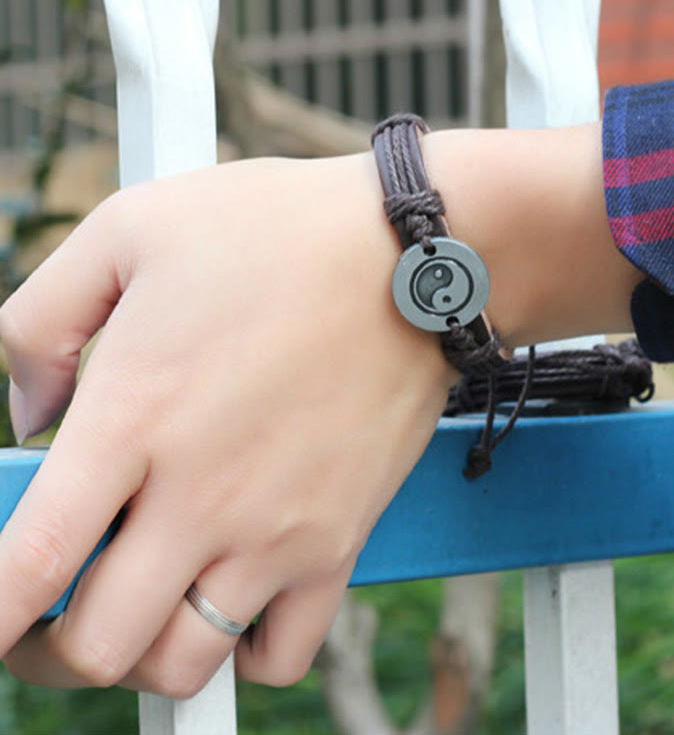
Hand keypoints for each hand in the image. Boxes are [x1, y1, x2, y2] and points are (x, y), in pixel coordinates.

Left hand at [0, 152, 452, 695]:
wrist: (413, 259)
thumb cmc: (280, 233)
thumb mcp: (132, 227)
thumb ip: (40, 320)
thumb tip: (27, 412)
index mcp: (134, 417)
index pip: (27, 567)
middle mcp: (202, 495)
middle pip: (97, 647)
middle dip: (50, 650)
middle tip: (50, 612)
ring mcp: (277, 530)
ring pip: (183, 667)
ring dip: (142, 653)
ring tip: (143, 603)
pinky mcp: (339, 540)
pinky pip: (281, 655)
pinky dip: (242, 653)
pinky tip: (231, 597)